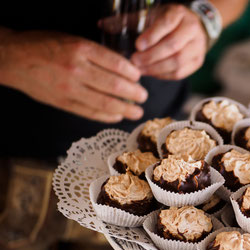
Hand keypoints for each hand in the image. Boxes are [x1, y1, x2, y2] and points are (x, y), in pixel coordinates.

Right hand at [0, 31, 146, 122]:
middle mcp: (77, 69)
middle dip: (134, 93)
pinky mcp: (64, 103)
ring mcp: (70, 89)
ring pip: (105, 102)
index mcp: (80, 49)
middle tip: (144, 96)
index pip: (115, 63)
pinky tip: (117, 116)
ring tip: (137, 111)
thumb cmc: (44, 46)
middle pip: (114, 85)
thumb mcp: (72, 40)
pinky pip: (91, 113)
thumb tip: (124, 69)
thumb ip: (96, 54)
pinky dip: (107, 116)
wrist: (13, 59)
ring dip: (126, 109)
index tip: (139, 77)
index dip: (132, 73)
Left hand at [131, 4, 207, 79]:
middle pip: (173, 46)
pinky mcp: (197, 62)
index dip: (152, 36)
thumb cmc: (167, 22)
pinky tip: (151, 73)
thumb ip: (128, 20)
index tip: (137, 45)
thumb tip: (103, 25)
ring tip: (140, 69)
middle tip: (135, 61)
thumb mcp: (150, 15)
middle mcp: (192, 29)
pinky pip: (180, 73)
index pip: (167, 24)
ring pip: (178, 62)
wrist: (193, 28)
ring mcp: (197, 47)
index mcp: (179, 14)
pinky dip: (163, 75)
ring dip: (156, 68)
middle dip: (151, 56)